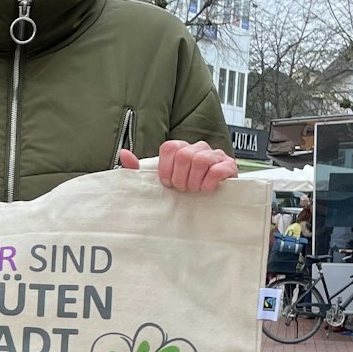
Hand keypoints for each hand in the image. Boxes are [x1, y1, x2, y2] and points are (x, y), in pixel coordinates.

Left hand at [118, 139, 238, 191]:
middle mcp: (197, 148)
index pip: (170, 147)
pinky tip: (207, 189)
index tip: (167, 183)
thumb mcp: (158, 181)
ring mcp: (215, 155)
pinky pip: (219, 168)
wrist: (208, 204)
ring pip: (200, 160)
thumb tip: (123, 153)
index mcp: (180, 148)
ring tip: (195, 190)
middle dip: (180, 177)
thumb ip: (139, 169)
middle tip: (183, 189)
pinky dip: (210, 182)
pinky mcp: (229, 166)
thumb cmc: (182, 189)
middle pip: (184, 154)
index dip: (166, 168)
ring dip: (194, 180)